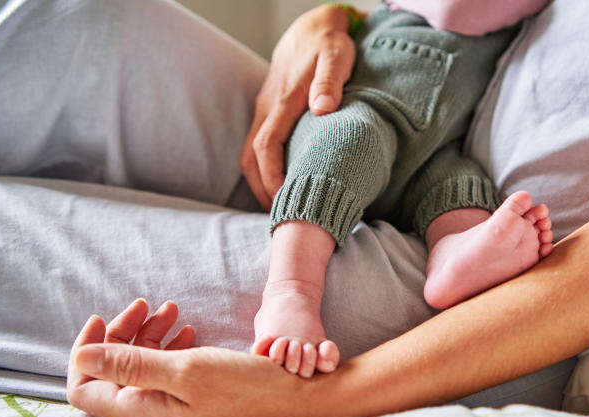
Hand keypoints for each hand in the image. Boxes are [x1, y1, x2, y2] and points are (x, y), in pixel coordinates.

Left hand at [67, 299, 315, 416]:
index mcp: (141, 411)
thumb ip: (131, 364)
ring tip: (171, 310)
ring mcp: (173, 408)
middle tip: (146, 304)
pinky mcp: (193, 399)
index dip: (85, 350)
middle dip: (122, 333)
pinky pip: (166, 371)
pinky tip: (187, 330)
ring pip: (141, 368)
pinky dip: (169, 346)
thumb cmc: (246, 387)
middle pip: (112, 372)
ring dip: (149, 335)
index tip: (102, 316)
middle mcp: (151, 414)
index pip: (84, 386)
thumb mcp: (187, 369)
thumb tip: (82, 356)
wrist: (298, 399)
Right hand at [239, 5, 357, 209]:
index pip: (266, 147)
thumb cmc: (329, 45)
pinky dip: (264, 169)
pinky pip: (258, 146)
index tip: (284, 200)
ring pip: (251, 154)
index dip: (272, 177)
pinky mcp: (269, 113)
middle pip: (251, 158)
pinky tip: (282, 184)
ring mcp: (265, 111)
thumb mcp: (337, 57)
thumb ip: (330, 81)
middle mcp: (268, 108)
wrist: (311, 28)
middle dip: (262, 190)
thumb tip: (322, 109)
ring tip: (282, 207)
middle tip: (283, 217)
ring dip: (261, 182)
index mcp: (283, 102)